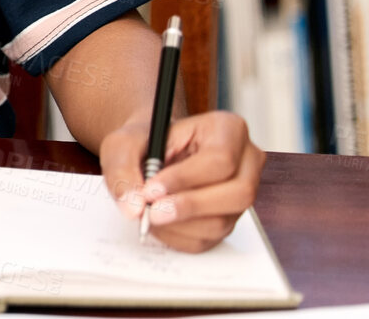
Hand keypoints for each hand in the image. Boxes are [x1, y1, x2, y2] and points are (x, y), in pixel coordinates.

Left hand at [100, 109, 265, 252]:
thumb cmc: (143, 142)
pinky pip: (211, 239)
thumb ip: (124, 168)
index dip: (186, 179)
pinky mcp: (229, 219)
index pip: (220, 159)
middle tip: (152, 212)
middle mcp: (245, 162)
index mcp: (228, 129)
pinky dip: (180, 237)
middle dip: (189, 207)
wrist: (149, 153)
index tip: (152, 189)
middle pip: (237, 193)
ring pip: (223, 221)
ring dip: (181, 225)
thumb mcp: (123, 143)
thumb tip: (134, 208)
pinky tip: (160, 224)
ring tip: (150, 215)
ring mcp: (241, 194)